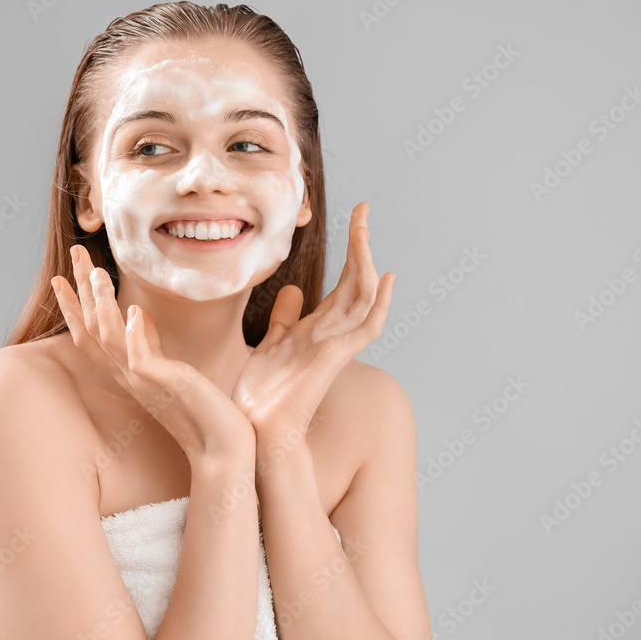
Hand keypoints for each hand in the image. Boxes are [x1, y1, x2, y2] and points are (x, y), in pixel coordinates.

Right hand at [52, 245, 254, 463]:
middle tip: (75, 254)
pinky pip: (141, 357)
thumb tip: (137, 313)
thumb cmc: (201, 410)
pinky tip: (134, 309)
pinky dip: (135, 333)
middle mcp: (128, 376)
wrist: (221, 447)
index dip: (72, 307)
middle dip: (79, 291)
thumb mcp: (168, 370)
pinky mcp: (165, 385)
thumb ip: (148, 344)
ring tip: (97, 273)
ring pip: (110, 339)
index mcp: (127, 372)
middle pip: (91, 330)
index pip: (89, 337)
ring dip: (101, 304)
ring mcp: (143, 381)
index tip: (60, 278)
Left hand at [231, 202, 394, 439]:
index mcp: (316, 328)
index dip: (351, 252)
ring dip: (366, 260)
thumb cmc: (261, 395)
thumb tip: (293, 290)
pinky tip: (385, 276)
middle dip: (360, 244)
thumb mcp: (269, 345)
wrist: (255, 430)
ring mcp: (336, 344)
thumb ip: (283, 320)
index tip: (355, 220)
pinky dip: (378, 303)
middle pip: (357, 281)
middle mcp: (331, 333)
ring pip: (363, 296)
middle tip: (362, 209)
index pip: (343, 283)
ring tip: (364, 227)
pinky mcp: (333, 357)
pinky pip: (365, 327)